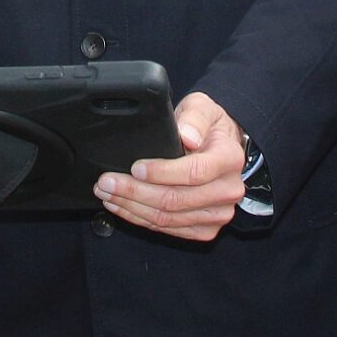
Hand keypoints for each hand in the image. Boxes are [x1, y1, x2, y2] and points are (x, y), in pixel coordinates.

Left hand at [94, 91, 245, 241]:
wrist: (221, 147)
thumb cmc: (207, 126)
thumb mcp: (202, 108)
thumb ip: (194, 118)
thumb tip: (187, 136)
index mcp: (229, 159)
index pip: (194, 172)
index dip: (161, 173)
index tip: (135, 168)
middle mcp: (228, 191)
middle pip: (176, 200)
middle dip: (135, 192)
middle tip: (107, 182)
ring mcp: (218, 214)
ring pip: (168, 218)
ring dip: (132, 207)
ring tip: (107, 194)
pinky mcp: (205, 228)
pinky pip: (169, 229)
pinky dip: (141, 219)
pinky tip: (122, 206)